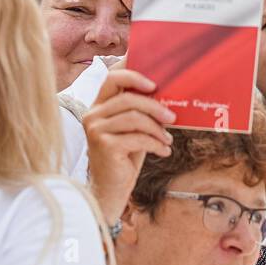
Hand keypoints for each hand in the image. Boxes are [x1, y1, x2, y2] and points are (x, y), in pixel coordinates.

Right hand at [83, 67, 175, 224]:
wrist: (110, 189)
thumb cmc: (124, 157)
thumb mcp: (133, 130)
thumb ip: (140, 111)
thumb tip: (166, 95)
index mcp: (99, 106)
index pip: (112, 78)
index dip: (133, 74)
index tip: (155, 82)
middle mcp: (93, 114)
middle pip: (128, 98)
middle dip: (155, 106)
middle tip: (172, 117)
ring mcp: (95, 129)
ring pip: (134, 117)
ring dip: (157, 129)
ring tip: (167, 139)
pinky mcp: (103, 145)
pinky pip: (137, 137)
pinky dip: (155, 144)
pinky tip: (163, 151)